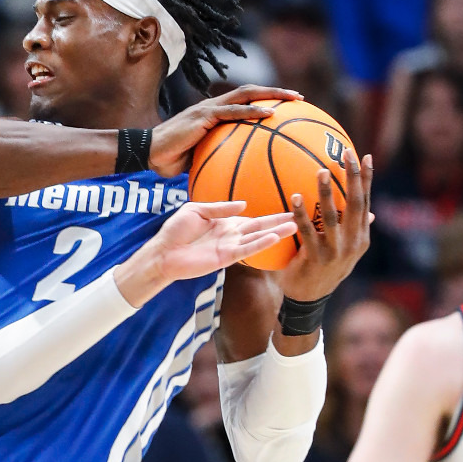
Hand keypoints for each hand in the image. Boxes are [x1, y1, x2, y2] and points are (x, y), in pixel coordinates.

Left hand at [118, 202, 296, 306]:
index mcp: (225, 223)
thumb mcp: (197, 210)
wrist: (163, 252)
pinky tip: (273, 238)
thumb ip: (220, 208)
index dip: (269, 215)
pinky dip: (259, 244)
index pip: (252, 219)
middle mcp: (231, 235)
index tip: (287, 209)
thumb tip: (244, 204)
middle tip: (299, 217)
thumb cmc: (176, 230)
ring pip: (257, 239)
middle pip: (260, 228)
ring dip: (275, 233)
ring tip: (294, 227)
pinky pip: (245, 250)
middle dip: (279, 223)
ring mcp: (229, 247)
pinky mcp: (224, 258)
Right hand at [149, 85, 301, 176]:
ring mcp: (209, 109)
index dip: (264, 101)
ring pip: (246, 95)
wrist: (148, 154)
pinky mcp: (204, 115)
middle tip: (298, 98)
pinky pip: (233, 111)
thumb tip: (230, 175)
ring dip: (271, 95)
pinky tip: (270, 114)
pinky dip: (253, 111)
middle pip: (250, 93)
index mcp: (213, 115)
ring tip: (293, 99)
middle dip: (276, 93)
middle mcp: (213, 107)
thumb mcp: (198, 160)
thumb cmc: (169, 160)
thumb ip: (214, 160)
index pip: (243, 103)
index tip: (286, 107)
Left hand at [276, 150, 372, 301]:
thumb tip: (370, 212)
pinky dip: (301, 213)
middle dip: (352, 177)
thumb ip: (354, 230)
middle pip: (354, 204)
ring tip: (321, 170)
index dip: (366, 179)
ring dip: (327, 192)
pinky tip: (295, 196)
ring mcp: (335, 251)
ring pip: (332, 217)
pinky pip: (307, 231)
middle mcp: (352, 243)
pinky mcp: (315, 258)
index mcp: (360, 237)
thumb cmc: (325, 270)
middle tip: (346, 153)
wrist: (310, 300)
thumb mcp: (345, 252)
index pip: (365, 202)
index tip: (365, 155)